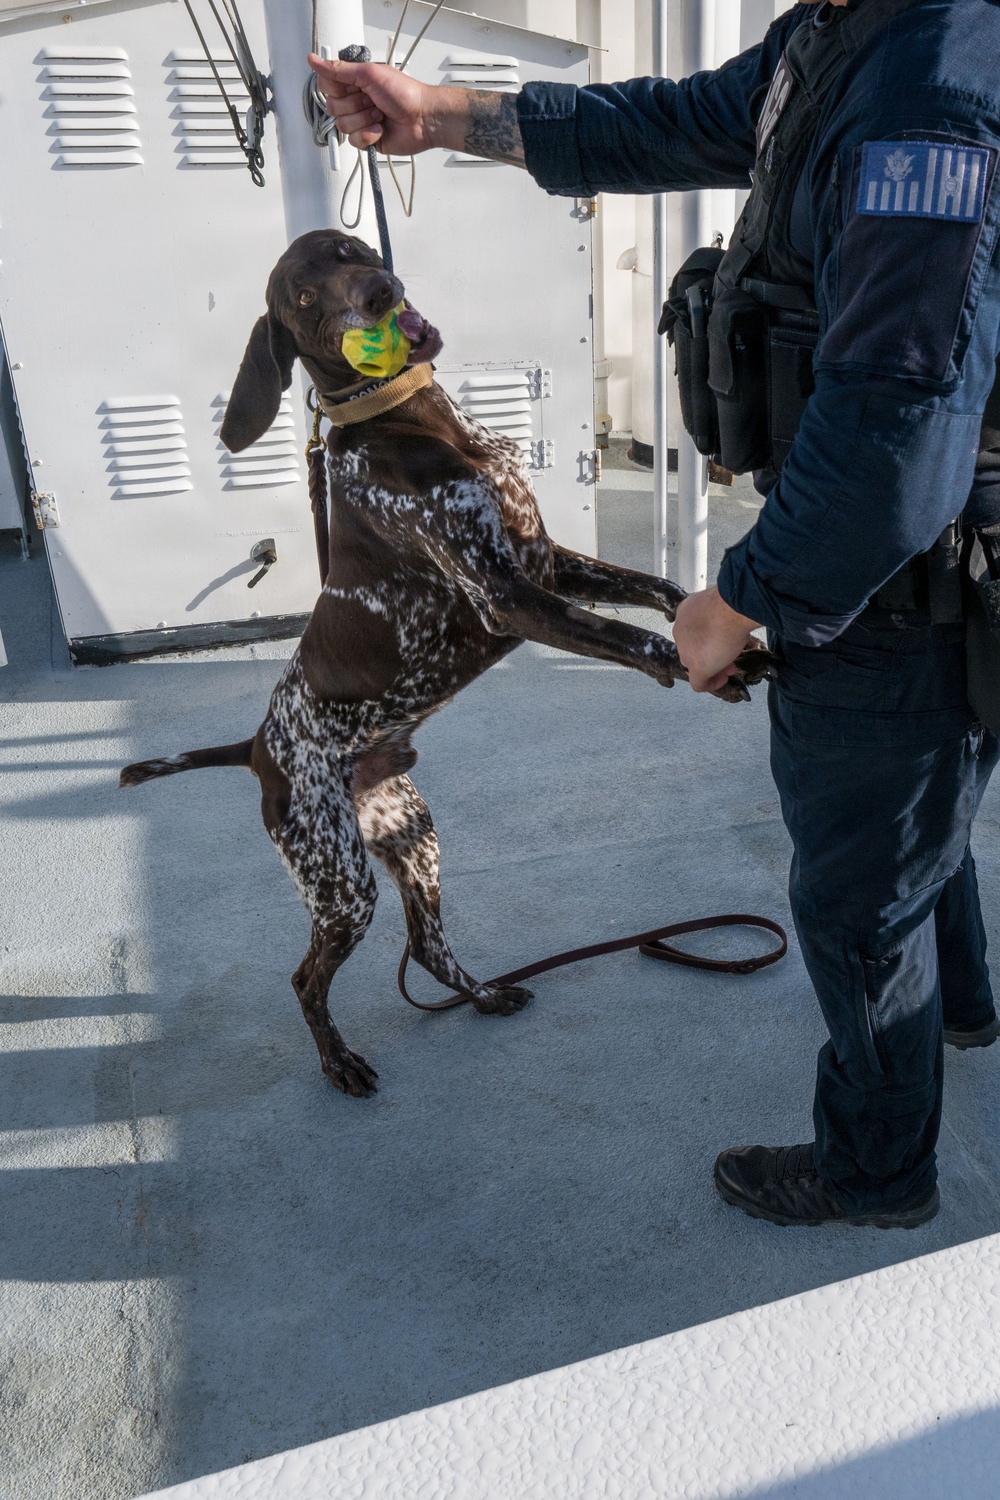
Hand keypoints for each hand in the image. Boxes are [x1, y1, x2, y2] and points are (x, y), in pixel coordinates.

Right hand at [308, 56, 453, 154]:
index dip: (335, 88)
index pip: (327, 84)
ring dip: (363, 119)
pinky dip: (368, 135)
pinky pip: (354, 141)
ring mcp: (360, 120)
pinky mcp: (367, 138)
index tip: (352, 85)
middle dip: (354, 104)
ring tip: (380, 115)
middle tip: (372, 100)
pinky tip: (381, 129)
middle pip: (333, 107)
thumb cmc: (404, 93)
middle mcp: (356, 99)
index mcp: (355, 81)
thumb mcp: (369, 74)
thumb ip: (339, 70)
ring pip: (342, 125)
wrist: (424, 118)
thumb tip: (314, 60)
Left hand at [673, 587, 761, 693]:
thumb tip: (728, 620)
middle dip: (713, 655)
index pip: (695, 632)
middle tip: (729, 657)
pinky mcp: (695, 667)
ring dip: (714, 669)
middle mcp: (681, 631)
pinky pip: (698, 683)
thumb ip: (719, 615)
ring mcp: (686, 651)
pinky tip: (721, 681)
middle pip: (696, 649)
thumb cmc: (730, 603)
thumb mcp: (721, 606)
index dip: (711, 639)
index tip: (725, 642)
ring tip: (730, 670)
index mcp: (685, 613)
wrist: (729, 610)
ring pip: (697, 665)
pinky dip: (710, 685)